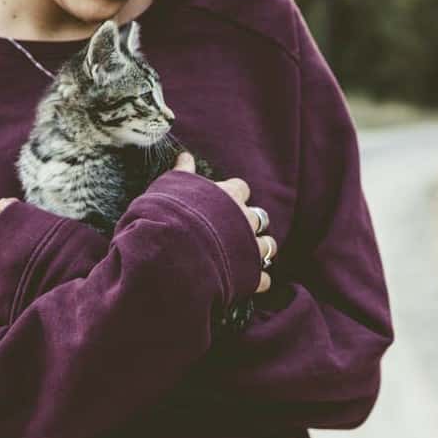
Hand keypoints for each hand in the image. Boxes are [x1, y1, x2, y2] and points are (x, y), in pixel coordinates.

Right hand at [173, 152, 274, 293]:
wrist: (171, 250)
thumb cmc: (168, 214)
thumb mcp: (170, 186)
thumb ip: (182, 172)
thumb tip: (184, 155)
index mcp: (227, 195)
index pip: (240, 188)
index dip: (233, 195)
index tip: (223, 202)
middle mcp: (244, 219)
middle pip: (259, 217)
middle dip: (251, 224)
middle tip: (237, 231)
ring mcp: (249, 247)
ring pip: (268, 246)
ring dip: (261, 250)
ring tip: (248, 257)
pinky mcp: (249, 274)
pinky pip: (263, 278)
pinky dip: (257, 280)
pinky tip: (248, 282)